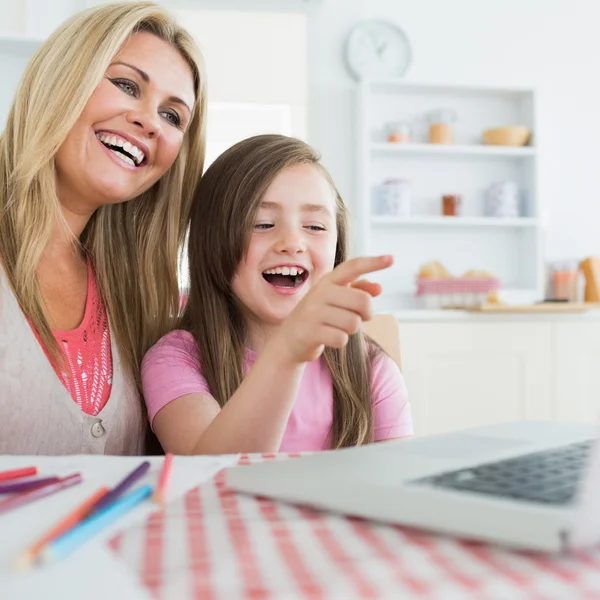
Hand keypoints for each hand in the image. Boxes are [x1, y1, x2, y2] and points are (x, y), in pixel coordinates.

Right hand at [273, 255, 393, 363]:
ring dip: (351, 330)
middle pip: (363, 301)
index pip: (353, 267)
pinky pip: (341, 338)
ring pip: (354, 323)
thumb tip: (378, 288)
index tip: (391, 259)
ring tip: (337, 328)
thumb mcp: (336, 300)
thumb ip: (358, 291)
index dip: (373, 262)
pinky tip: (328, 338)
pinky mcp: (310, 332)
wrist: (289, 339)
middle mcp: (320, 292)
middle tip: (356, 318)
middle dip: (366, 314)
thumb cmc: (319, 316)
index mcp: (328, 281)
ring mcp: (313, 312)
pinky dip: (340, 341)